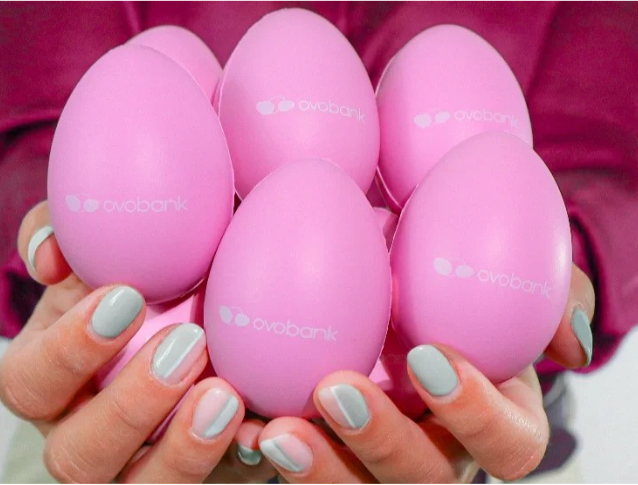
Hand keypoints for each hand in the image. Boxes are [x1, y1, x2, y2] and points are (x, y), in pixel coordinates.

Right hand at [0, 201, 275, 482]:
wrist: (206, 313)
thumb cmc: (150, 281)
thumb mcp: (111, 252)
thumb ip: (74, 236)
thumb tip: (53, 257)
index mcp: (52, 381)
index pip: (31, 382)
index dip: (69, 348)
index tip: (128, 296)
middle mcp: (85, 433)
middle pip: (78, 454)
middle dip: (130, 404)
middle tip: (189, 345)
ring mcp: (141, 464)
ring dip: (184, 449)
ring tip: (229, 396)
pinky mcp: (198, 476)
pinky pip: (216, 484)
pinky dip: (239, 460)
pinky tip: (265, 429)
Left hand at [257, 264, 594, 482]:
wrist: (405, 287)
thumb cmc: (463, 287)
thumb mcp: (515, 284)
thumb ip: (548, 300)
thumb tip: (566, 345)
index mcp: (494, 419)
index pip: (506, 443)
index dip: (475, 412)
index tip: (428, 356)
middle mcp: (441, 451)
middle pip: (424, 480)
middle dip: (383, 444)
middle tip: (336, 391)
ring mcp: (381, 460)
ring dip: (320, 469)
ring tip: (275, 431)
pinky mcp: (332, 452)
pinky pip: (311, 471)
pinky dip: (276, 455)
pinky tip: (244, 424)